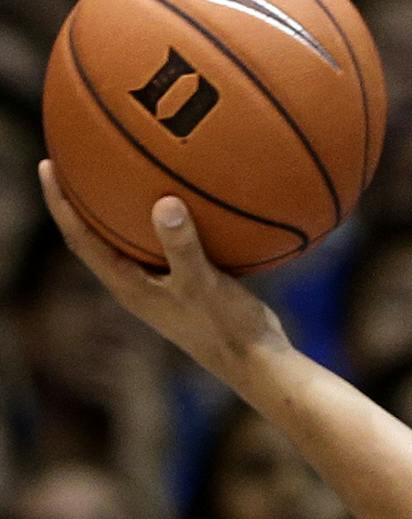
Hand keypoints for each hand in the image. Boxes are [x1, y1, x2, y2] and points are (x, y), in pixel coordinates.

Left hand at [38, 164, 287, 385]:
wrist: (254, 361)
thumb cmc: (224, 328)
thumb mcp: (202, 285)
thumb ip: (182, 247)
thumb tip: (164, 202)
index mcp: (126, 284)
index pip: (80, 238)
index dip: (60, 202)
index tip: (49, 165)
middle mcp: (136, 282)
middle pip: (94, 234)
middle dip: (80, 198)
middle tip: (74, 157)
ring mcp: (161, 283)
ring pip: (131, 236)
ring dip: (122, 204)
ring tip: (127, 167)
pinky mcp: (187, 280)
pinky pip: (169, 239)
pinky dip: (171, 215)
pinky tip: (195, 193)